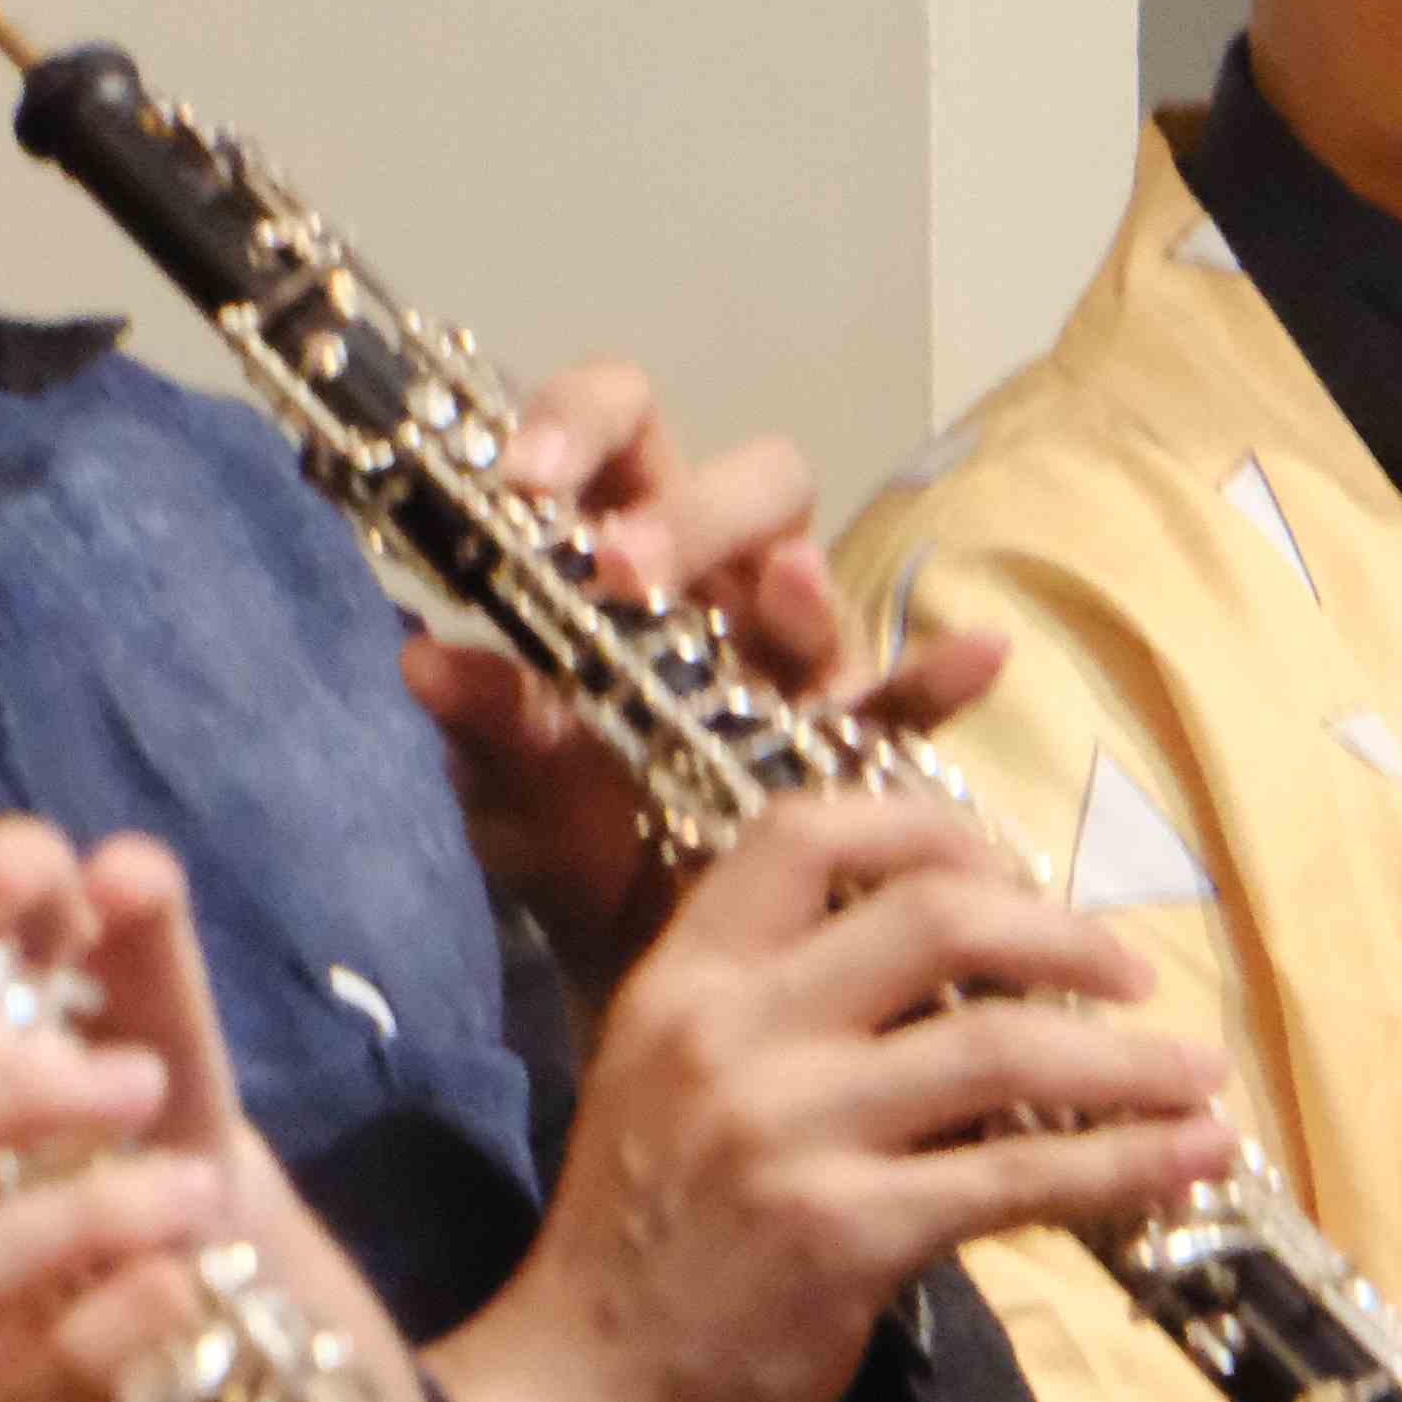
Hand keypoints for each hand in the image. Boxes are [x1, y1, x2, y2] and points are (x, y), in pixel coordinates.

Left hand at [382, 362, 903, 975]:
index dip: (577, 423)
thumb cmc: (578, 852)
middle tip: (620, 570)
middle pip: (744, 480)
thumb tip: (424, 661)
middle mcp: (721, 587)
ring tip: (780, 591)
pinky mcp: (856, 750)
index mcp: (618, 560)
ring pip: (812, 577)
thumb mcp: (515, 801)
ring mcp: (797, 664)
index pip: (614, 431)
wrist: (646, 978)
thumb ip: (480, 730)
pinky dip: (938, 680)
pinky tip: (977, 659)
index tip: (523, 476)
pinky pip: (906, 708)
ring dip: (791, 583)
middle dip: (685, 510)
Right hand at [447, 789, 1230, 1401]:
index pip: (802, 833)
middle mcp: (729, 1034)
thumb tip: (948, 994)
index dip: (927, 830)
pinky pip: (1020, 1176)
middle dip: (1063, 937)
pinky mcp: (844, 1235)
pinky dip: (1126, 1162)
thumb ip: (773, 1026)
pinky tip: (1188, 1161)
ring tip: (1199, 1078)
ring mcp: (786, 1132)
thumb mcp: (664, 1094)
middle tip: (1131, 979)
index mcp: (680, 985)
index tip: (1007, 873)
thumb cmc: (630, 1258)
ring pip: (1003, 1047)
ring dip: (1130, 1060)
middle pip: (935, 917)